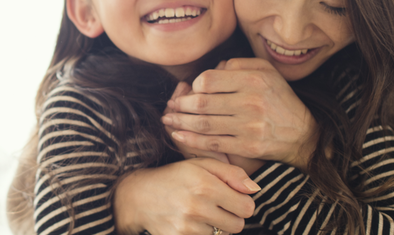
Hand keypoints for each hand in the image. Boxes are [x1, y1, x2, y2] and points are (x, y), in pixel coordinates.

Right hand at [114, 159, 260, 234]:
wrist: (138, 196)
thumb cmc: (174, 177)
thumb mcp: (200, 165)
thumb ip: (232, 173)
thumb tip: (255, 189)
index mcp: (205, 185)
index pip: (247, 206)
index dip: (242, 202)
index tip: (231, 198)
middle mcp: (197, 206)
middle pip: (238, 225)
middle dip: (231, 217)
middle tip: (216, 207)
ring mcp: (188, 226)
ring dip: (216, 227)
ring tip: (200, 213)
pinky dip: (203, 234)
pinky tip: (192, 223)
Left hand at [162, 58, 317, 168]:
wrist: (303, 134)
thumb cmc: (279, 99)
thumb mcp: (266, 71)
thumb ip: (239, 64)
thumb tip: (213, 68)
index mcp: (253, 80)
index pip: (208, 80)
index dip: (193, 86)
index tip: (188, 91)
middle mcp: (251, 102)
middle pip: (202, 103)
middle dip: (180, 106)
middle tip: (170, 106)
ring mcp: (249, 126)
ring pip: (204, 124)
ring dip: (180, 122)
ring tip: (168, 120)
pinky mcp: (247, 147)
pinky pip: (212, 143)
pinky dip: (192, 140)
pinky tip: (178, 135)